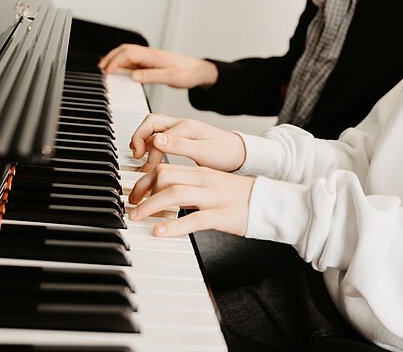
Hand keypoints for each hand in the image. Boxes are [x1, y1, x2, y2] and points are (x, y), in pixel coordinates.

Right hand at [98, 44, 217, 87]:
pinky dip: (123, 66)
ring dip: (115, 61)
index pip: (127, 53)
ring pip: (127, 55)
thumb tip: (133, 77)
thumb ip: (152, 77)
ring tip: (105, 71)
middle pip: (124, 51)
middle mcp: (149, 55)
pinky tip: (119, 72)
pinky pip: (133, 62)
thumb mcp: (170, 77)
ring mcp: (149, 58)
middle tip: (100, 70)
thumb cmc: (187, 73)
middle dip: (110, 58)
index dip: (115, 61)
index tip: (107, 72)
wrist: (199, 71)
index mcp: (152, 55)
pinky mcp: (151, 64)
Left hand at [128, 163, 253, 236]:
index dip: (144, 182)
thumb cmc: (240, 198)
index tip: (134, 196)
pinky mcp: (221, 215)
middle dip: (142, 191)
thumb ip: (191, 188)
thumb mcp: (213, 187)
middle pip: (165, 176)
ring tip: (138, 218)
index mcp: (202, 173)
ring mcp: (213, 197)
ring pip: (174, 193)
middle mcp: (205, 181)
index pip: (165, 169)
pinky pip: (194, 219)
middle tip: (132, 208)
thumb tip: (164, 196)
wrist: (269, 203)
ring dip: (151, 206)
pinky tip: (160, 232)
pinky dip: (174, 226)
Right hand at [130, 113, 245, 171]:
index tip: (148, 169)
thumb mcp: (203, 152)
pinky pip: (159, 134)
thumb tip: (156, 140)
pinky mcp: (180, 135)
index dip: (149, 153)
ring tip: (140, 156)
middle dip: (138, 137)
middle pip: (150, 122)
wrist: (238, 153)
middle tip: (137, 156)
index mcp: (186, 127)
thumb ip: (180, 146)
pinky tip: (150, 155)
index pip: (157, 135)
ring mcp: (180, 129)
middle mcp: (181, 124)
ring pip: (153, 127)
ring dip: (143, 139)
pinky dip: (150, 142)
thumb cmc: (224, 153)